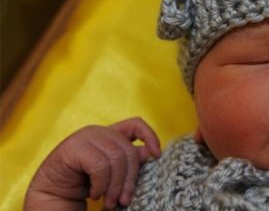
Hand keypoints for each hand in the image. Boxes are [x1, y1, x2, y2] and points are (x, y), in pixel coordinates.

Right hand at [24, 117, 160, 210]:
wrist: (53, 197)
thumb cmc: (85, 184)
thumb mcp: (113, 172)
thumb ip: (129, 161)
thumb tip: (149, 153)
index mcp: (110, 134)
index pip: (136, 124)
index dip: (150, 136)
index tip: (157, 155)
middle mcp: (99, 132)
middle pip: (129, 151)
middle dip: (129, 180)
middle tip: (123, 201)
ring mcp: (85, 136)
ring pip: (116, 160)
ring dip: (114, 187)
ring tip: (109, 202)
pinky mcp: (73, 147)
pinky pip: (100, 166)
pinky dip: (100, 185)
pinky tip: (93, 193)